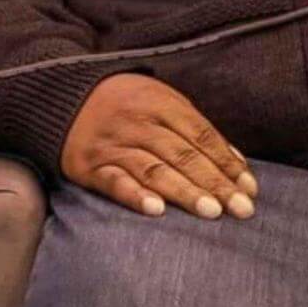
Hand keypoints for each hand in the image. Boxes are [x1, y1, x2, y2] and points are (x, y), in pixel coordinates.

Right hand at [60, 73, 257, 219]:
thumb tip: (236, 164)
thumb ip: (194, 128)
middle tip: (240, 209)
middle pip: (181, 154)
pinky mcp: (87, 164)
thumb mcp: (158, 99)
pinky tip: (155, 210)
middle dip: (213, 182)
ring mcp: (110, 143)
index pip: (200, 134)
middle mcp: (134, 122)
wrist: (58, 95)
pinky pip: (113, 181)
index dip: (226, 162)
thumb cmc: (121, 102)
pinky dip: (134, 195)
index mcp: (156, 102)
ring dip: (183, 191)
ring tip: (210, 211)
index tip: (250, 189)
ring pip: (152, 169)